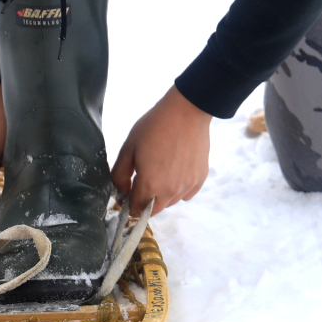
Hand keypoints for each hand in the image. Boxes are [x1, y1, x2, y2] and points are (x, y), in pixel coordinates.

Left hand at [111, 85, 212, 215]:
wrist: (187, 111)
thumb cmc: (154, 126)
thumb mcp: (128, 147)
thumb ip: (120, 174)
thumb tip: (121, 191)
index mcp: (150, 185)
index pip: (136, 209)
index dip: (129, 203)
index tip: (129, 190)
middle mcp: (170, 191)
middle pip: (154, 210)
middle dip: (145, 201)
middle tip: (144, 180)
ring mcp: (188, 186)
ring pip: (171, 202)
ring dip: (163, 195)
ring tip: (162, 172)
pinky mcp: (200, 178)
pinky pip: (187, 194)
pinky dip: (180, 189)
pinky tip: (177, 171)